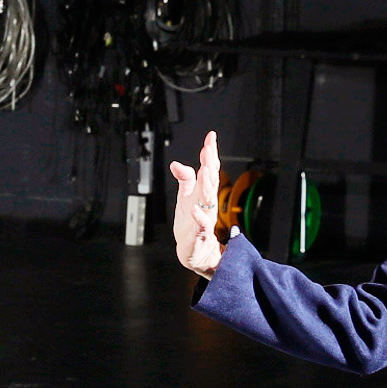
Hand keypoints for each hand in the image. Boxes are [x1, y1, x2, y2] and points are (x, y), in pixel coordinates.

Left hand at [169, 130, 222, 277]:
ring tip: (206, 172)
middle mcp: (207, 202)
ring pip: (208, 200)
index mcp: (204, 192)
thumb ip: (185, 179)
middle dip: (210, 164)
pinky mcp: (200, 233)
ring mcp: (205, 217)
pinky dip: (198, 217)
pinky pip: (201, 224)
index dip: (210, 153)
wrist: (195, 250)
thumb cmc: (191, 222)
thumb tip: (176, 163)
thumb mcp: (186, 197)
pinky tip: (194, 209)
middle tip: (209, 149)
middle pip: (210, 181)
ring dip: (207, 186)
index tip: (210, 136)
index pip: (209, 169)